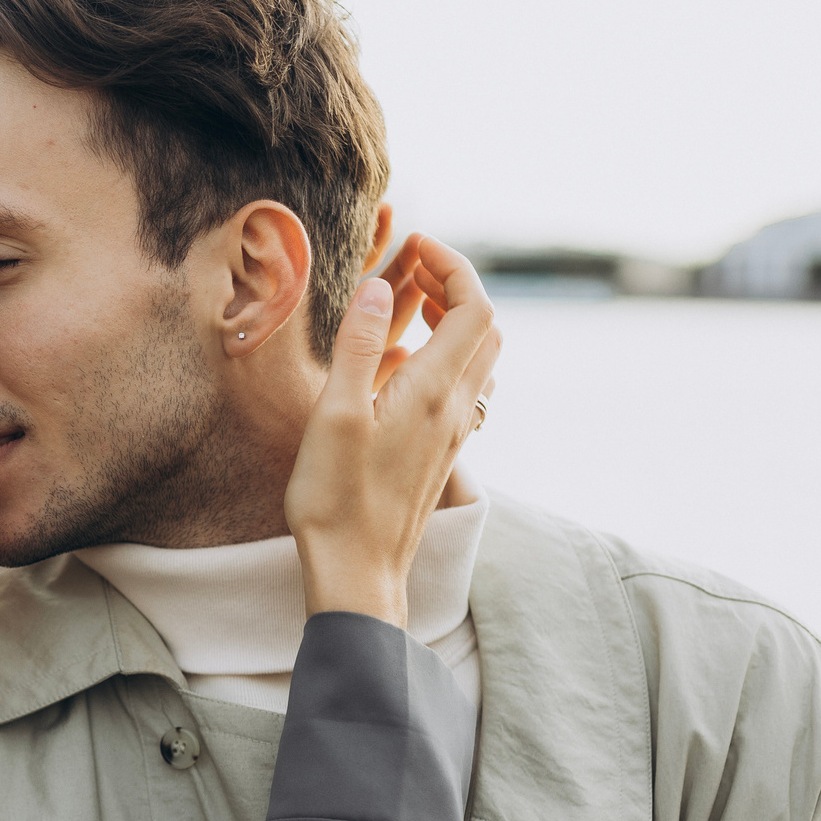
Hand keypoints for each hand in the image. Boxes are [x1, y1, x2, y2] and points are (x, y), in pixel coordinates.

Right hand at [286, 234, 497, 626]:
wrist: (358, 572)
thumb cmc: (337, 500)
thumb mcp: (335, 415)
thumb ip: (360, 346)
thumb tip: (379, 288)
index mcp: (432, 392)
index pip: (472, 306)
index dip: (452, 265)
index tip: (413, 247)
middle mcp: (454, 410)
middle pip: (485, 327)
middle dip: (456, 287)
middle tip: (409, 272)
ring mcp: (452, 435)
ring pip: (479, 359)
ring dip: (453, 322)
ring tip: (408, 310)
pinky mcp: (440, 454)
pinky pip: (460, 390)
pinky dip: (442, 357)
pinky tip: (398, 370)